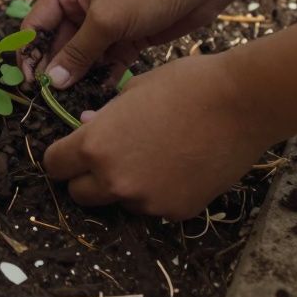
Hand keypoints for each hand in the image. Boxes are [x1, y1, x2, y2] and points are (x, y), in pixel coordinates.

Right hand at [20, 0, 229, 88]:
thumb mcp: (106, 20)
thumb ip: (77, 52)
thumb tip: (52, 82)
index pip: (35, 24)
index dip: (29, 53)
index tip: (30, 83)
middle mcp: (82, 5)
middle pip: (58, 44)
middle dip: (58, 69)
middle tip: (55, 99)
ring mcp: (106, 22)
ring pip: (83, 56)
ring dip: (81, 76)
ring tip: (77, 99)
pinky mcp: (127, 37)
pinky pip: (107, 61)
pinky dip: (104, 75)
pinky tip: (103, 91)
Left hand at [41, 53, 274, 220]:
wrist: (242, 103)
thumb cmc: (185, 85)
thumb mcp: (133, 91)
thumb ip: (103, 116)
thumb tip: (85, 124)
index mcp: (94, 145)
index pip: (54, 166)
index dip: (61, 158)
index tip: (71, 152)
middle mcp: (114, 180)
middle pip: (79, 194)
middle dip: (86, 178)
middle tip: (108, 158)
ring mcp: (146, 200)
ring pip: (118, 202)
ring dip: (124, 187)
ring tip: (152, 157)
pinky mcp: (176, 211)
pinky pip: (154, 207)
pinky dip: (158, 193)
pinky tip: (178, 167)